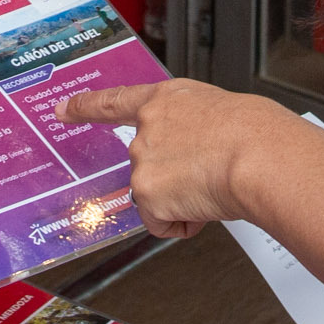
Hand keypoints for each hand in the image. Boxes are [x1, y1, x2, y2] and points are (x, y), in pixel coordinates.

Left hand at [60, 78, 310, 239]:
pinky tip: (204, 208)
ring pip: (157, 195)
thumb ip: (195, 127)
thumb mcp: (222, 112)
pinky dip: (183, 224)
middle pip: (146, 163)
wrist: (260, 157)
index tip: (63, 110)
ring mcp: (143, 160)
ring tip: (214, 186)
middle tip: (208, 174)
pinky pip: (162, 223)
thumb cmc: (258, 134)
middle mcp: (148, 126)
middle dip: (173, 178)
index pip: (116, 101)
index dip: (86, 106)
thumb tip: (201, 151)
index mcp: (168, 99)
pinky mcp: (147, 194)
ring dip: (182, 200)